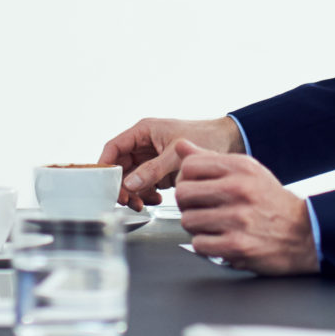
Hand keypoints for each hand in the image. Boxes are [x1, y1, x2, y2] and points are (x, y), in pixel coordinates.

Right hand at [98, 116, 244, 205]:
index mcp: (143, 132)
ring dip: (134, 194)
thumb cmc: (204, 136)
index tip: (105, 183)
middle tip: (127, 201)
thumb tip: (130, 184)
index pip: (114, 148)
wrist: (229, 142)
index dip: (106, 165)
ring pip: (131, 179)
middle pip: (120, 167)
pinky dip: (147, 195)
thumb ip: (152, 170)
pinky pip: (144, 185)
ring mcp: (151, 159)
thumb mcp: (176, 154)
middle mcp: (144, 145)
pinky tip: (157, 199)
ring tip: (144, 204)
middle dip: (122, 186)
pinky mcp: (160, 171)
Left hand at [171, 142, 317, 274]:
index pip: (189, 166)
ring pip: (188, 221)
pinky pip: (199, 244)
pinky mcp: (238, 246)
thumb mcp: (247, 171)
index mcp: (240, 168)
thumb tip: (181, 146)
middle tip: (200, 209)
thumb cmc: (272, 202)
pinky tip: (219, 240)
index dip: (186, 179)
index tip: (195, 188)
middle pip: (183, 194)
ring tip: (212, 225)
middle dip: (187, 204)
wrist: (306, 232)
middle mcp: (239, 190)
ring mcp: (238, 219)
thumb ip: (211, 159)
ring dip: (197, 227)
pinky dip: (206, 245)